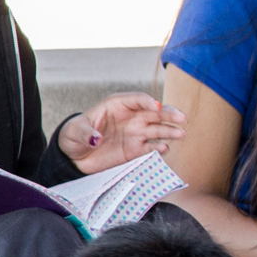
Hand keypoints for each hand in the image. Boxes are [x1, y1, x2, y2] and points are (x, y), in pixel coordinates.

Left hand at [60, 92, 185, 173]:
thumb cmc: (74, 136)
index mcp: (117, 105)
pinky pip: (151, 148)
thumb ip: (85, 133)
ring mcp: (136, 134)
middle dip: (168, 114)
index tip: (156, 107)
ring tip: (181, 134)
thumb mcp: (74, 132)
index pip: (137, 99)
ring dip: (170, 131)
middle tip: (182, 118)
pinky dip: (159, 148)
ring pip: (157, 129)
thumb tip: (97, 139)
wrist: (75, 157)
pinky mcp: (136, 150)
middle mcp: (131, 117)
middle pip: (153, 113)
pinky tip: (165, 149)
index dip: (148, 102)